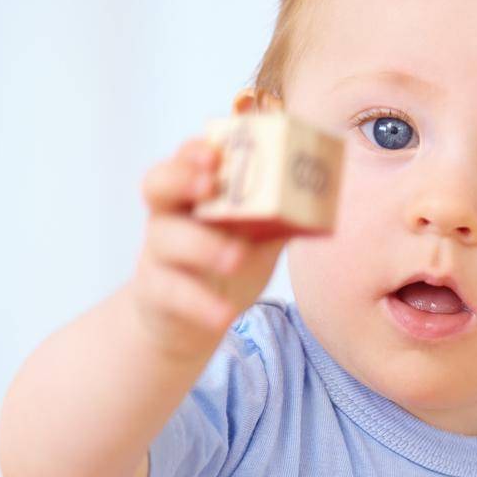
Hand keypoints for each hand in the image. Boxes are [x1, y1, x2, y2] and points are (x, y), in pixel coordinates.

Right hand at [128, 135, 289, 360]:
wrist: (188, 323)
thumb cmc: (223, 269)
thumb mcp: (255, 241)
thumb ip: (279, 220)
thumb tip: (321, 203)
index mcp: (193, 195)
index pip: (185, 160)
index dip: (194, 152)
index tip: (215, 153)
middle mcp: (167, 217)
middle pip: (158, 185)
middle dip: (181, 178)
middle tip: (209, 185)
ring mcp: (157, 255)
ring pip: (167, 240)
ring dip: (203, 246)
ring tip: (235, 258)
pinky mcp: (156, 294)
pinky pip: (174, 293)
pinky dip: (201, 304)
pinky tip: (224, 314)